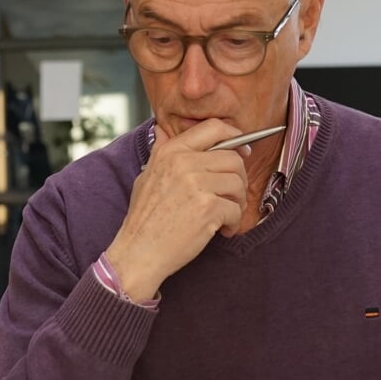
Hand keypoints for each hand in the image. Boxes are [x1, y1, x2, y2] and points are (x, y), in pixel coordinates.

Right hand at [104, 119, 251, 300]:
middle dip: (239, 179)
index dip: (235, 137)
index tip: (242, 151)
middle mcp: (184, 163)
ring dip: (238, 202)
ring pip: (238, 184)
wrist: (139, 252)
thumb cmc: (144, 218)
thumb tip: (162, 130)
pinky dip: (233, 223)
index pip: (214, 128)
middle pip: (233, 159)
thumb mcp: (146, 176)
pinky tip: (220, 230)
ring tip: (225, 215)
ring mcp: (196, 185)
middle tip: (232, 196)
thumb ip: (161, 152)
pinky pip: (236, 209)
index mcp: (171, 152)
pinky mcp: (207, 208)